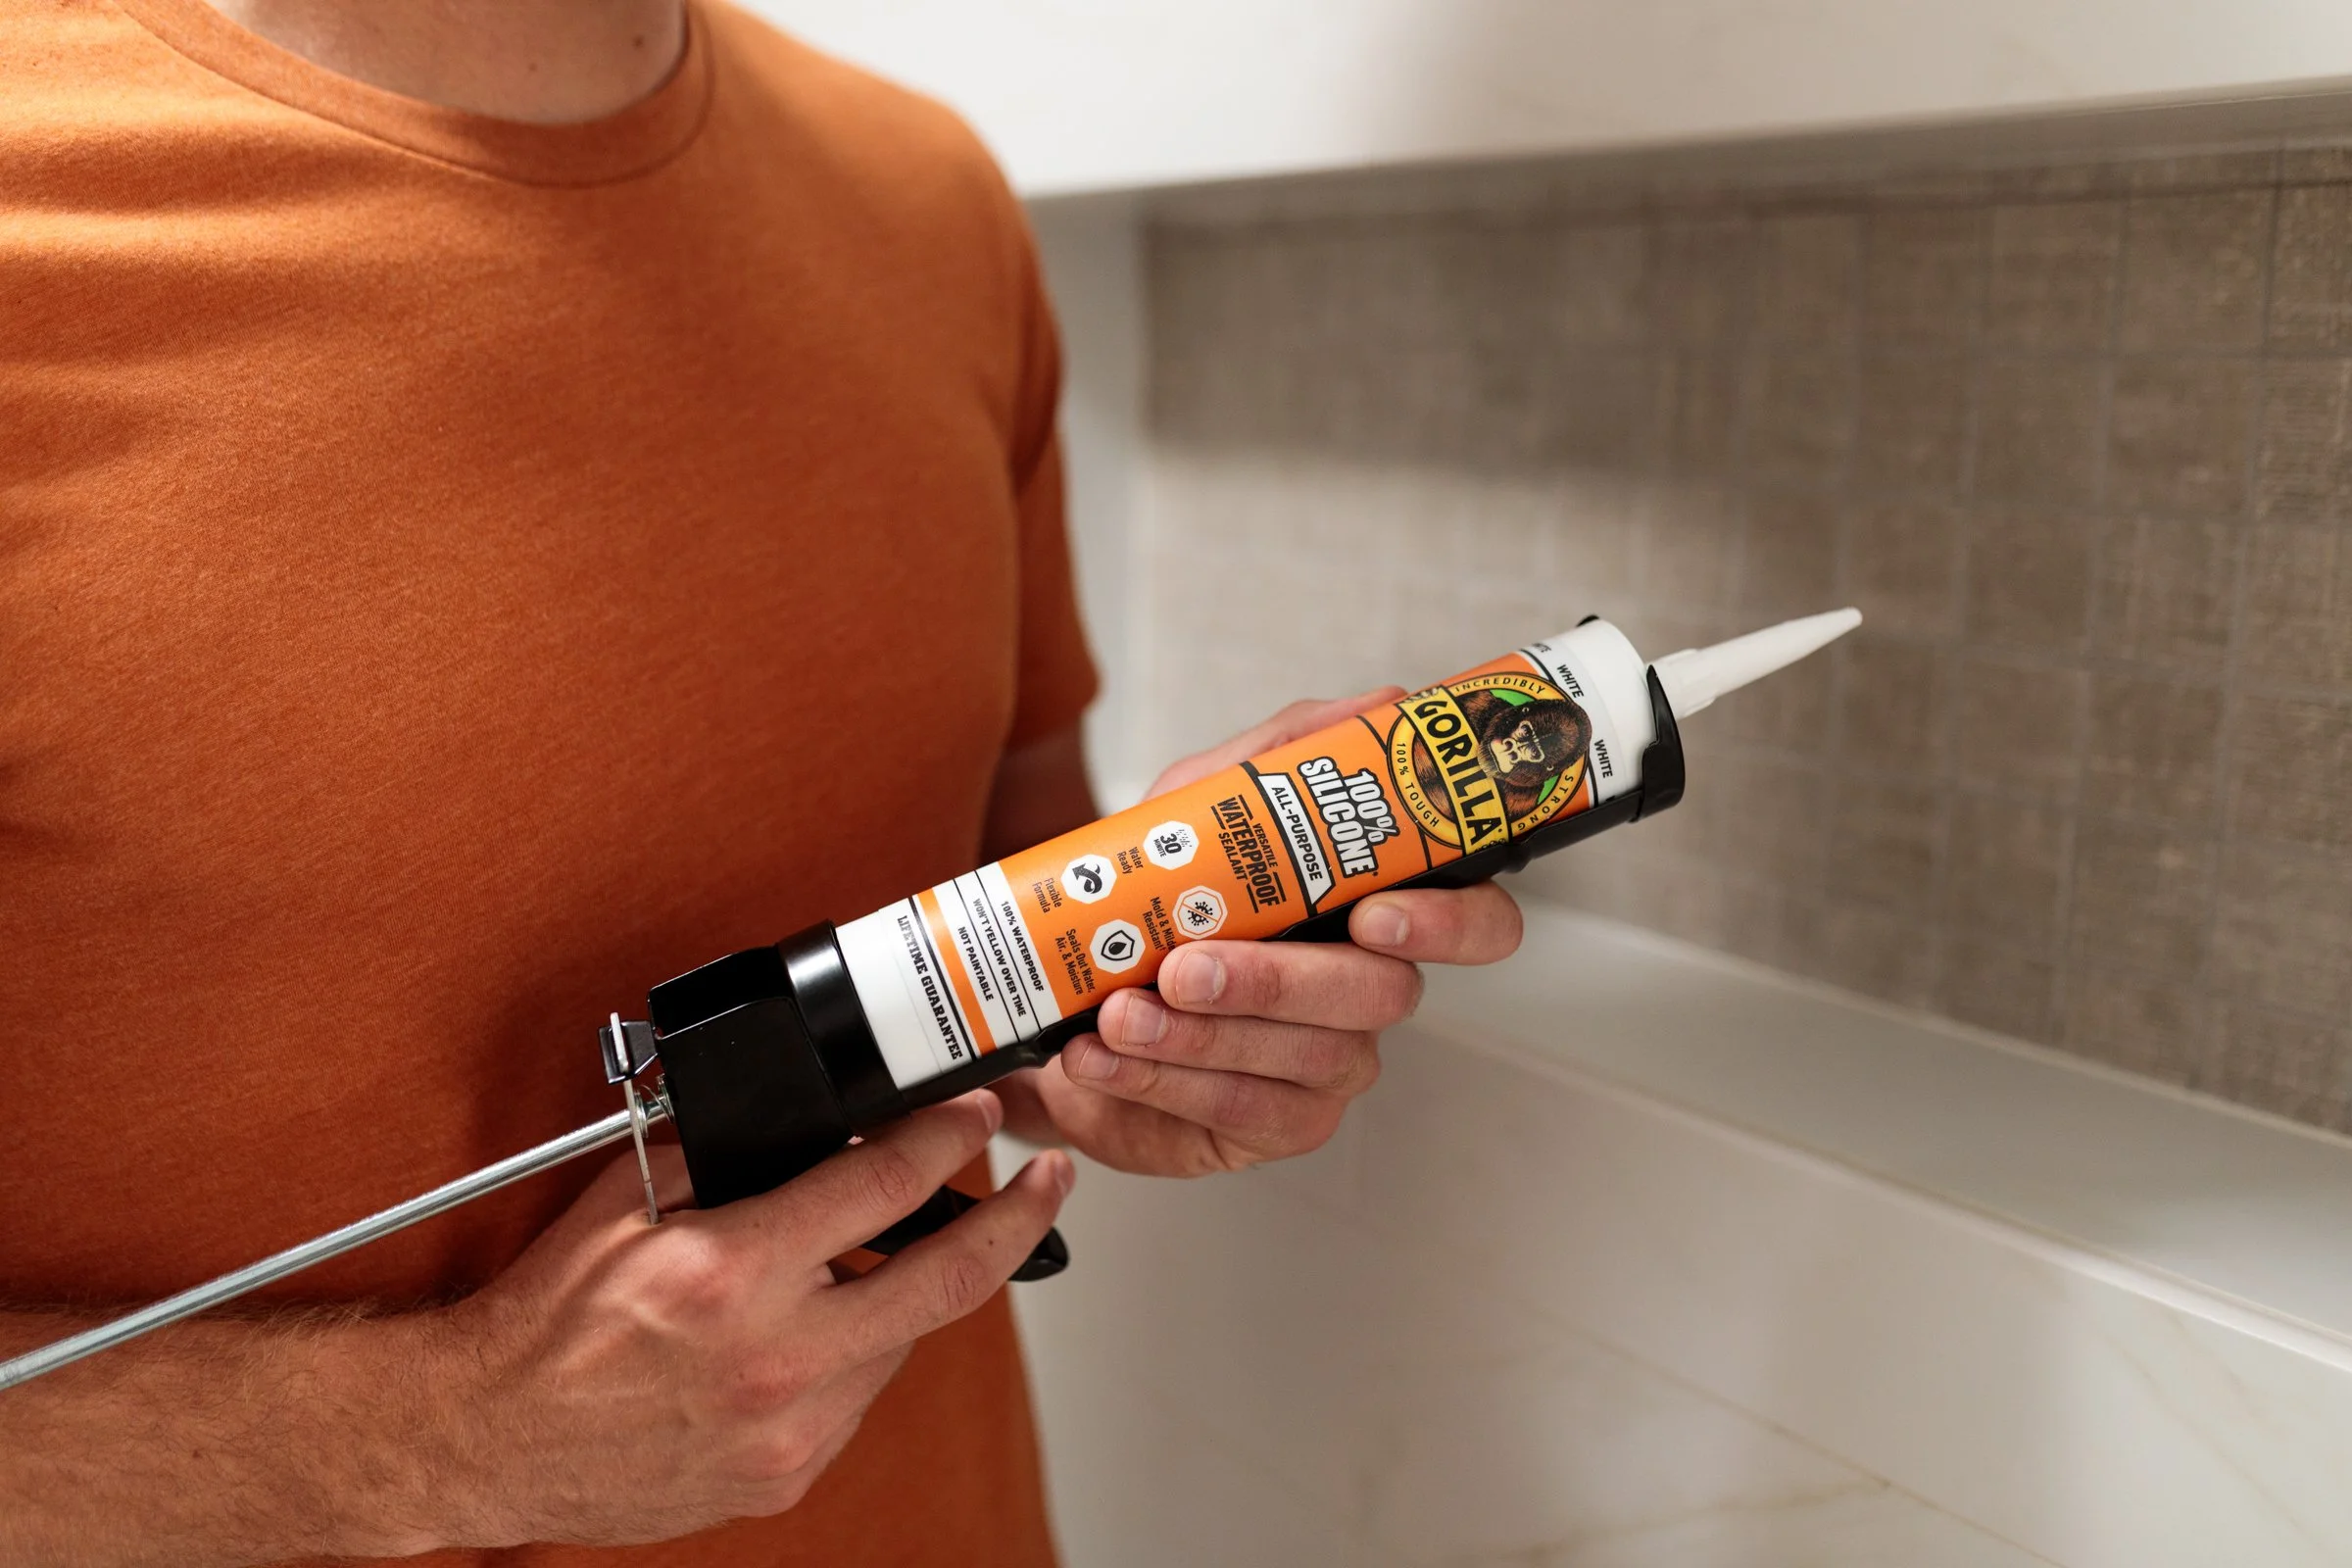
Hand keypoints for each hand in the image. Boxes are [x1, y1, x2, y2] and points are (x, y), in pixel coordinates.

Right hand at [419, 1093, 1071, 1548]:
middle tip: (1050, 1182)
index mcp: (732, 1273)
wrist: (492, 1438)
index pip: (887, 1186)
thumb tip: (810, 1115)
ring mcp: (787, 1429)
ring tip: (882, 1255)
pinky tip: (822, 1326)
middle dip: (1019, 1220)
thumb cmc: (549, 1322)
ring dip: (910, 1290)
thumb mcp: (629, 1200)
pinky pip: (859, 1396)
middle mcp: (774, 1358)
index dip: (950, 1136)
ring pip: (904, 1341)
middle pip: (949, 1280)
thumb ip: (726, 1149)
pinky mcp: (785, 1475)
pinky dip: (858, 1351)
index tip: (978, 1111)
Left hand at [1001, 693, 1522, 1176]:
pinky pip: (1248, 1110)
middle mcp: (1370, 990)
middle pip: (1380, 996)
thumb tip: (1386, 706)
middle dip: (1276, 981)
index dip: (1449, 924)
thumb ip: (1281, 760)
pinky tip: (1106, 1059)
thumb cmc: (1153, 901)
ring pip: (1307, 1056)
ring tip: (1120, 1013)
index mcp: (1375, 910)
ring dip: (1203, 1035)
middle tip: (1187, 967)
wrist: (1063, 1000)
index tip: (1375, 916)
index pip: (1475, 920)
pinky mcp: (1280, 1124)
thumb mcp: (1195, 808)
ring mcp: (1334, 1064)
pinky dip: (1166, 1082)